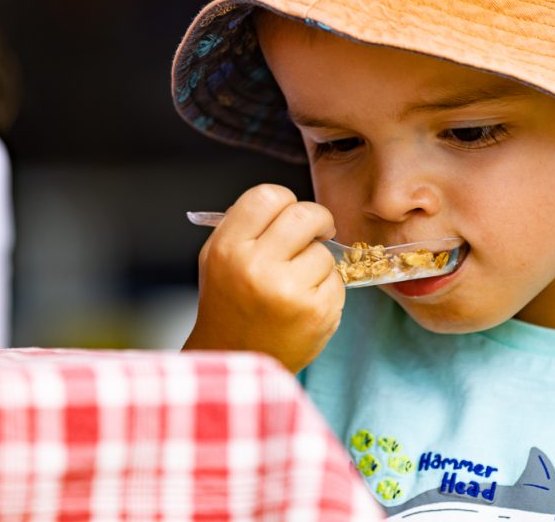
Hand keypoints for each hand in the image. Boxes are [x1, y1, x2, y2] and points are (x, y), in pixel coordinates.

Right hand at [183, 184, 344, 372]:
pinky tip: (305, 304)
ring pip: (324, 251)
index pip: (268, 196)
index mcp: (228, 248)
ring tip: (297, 283)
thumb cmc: (230, 303)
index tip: (289, 214)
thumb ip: (245, 226)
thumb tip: (285, 202)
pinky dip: (327, 288)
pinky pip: (336, 281)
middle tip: (317, 231)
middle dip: (318, 219)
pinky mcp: (316, 312)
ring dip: (318, 262)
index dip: (285, 200)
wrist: (236, 358)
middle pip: (305, 213)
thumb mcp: (218, 258)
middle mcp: (256, 266)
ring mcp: (288, 290)